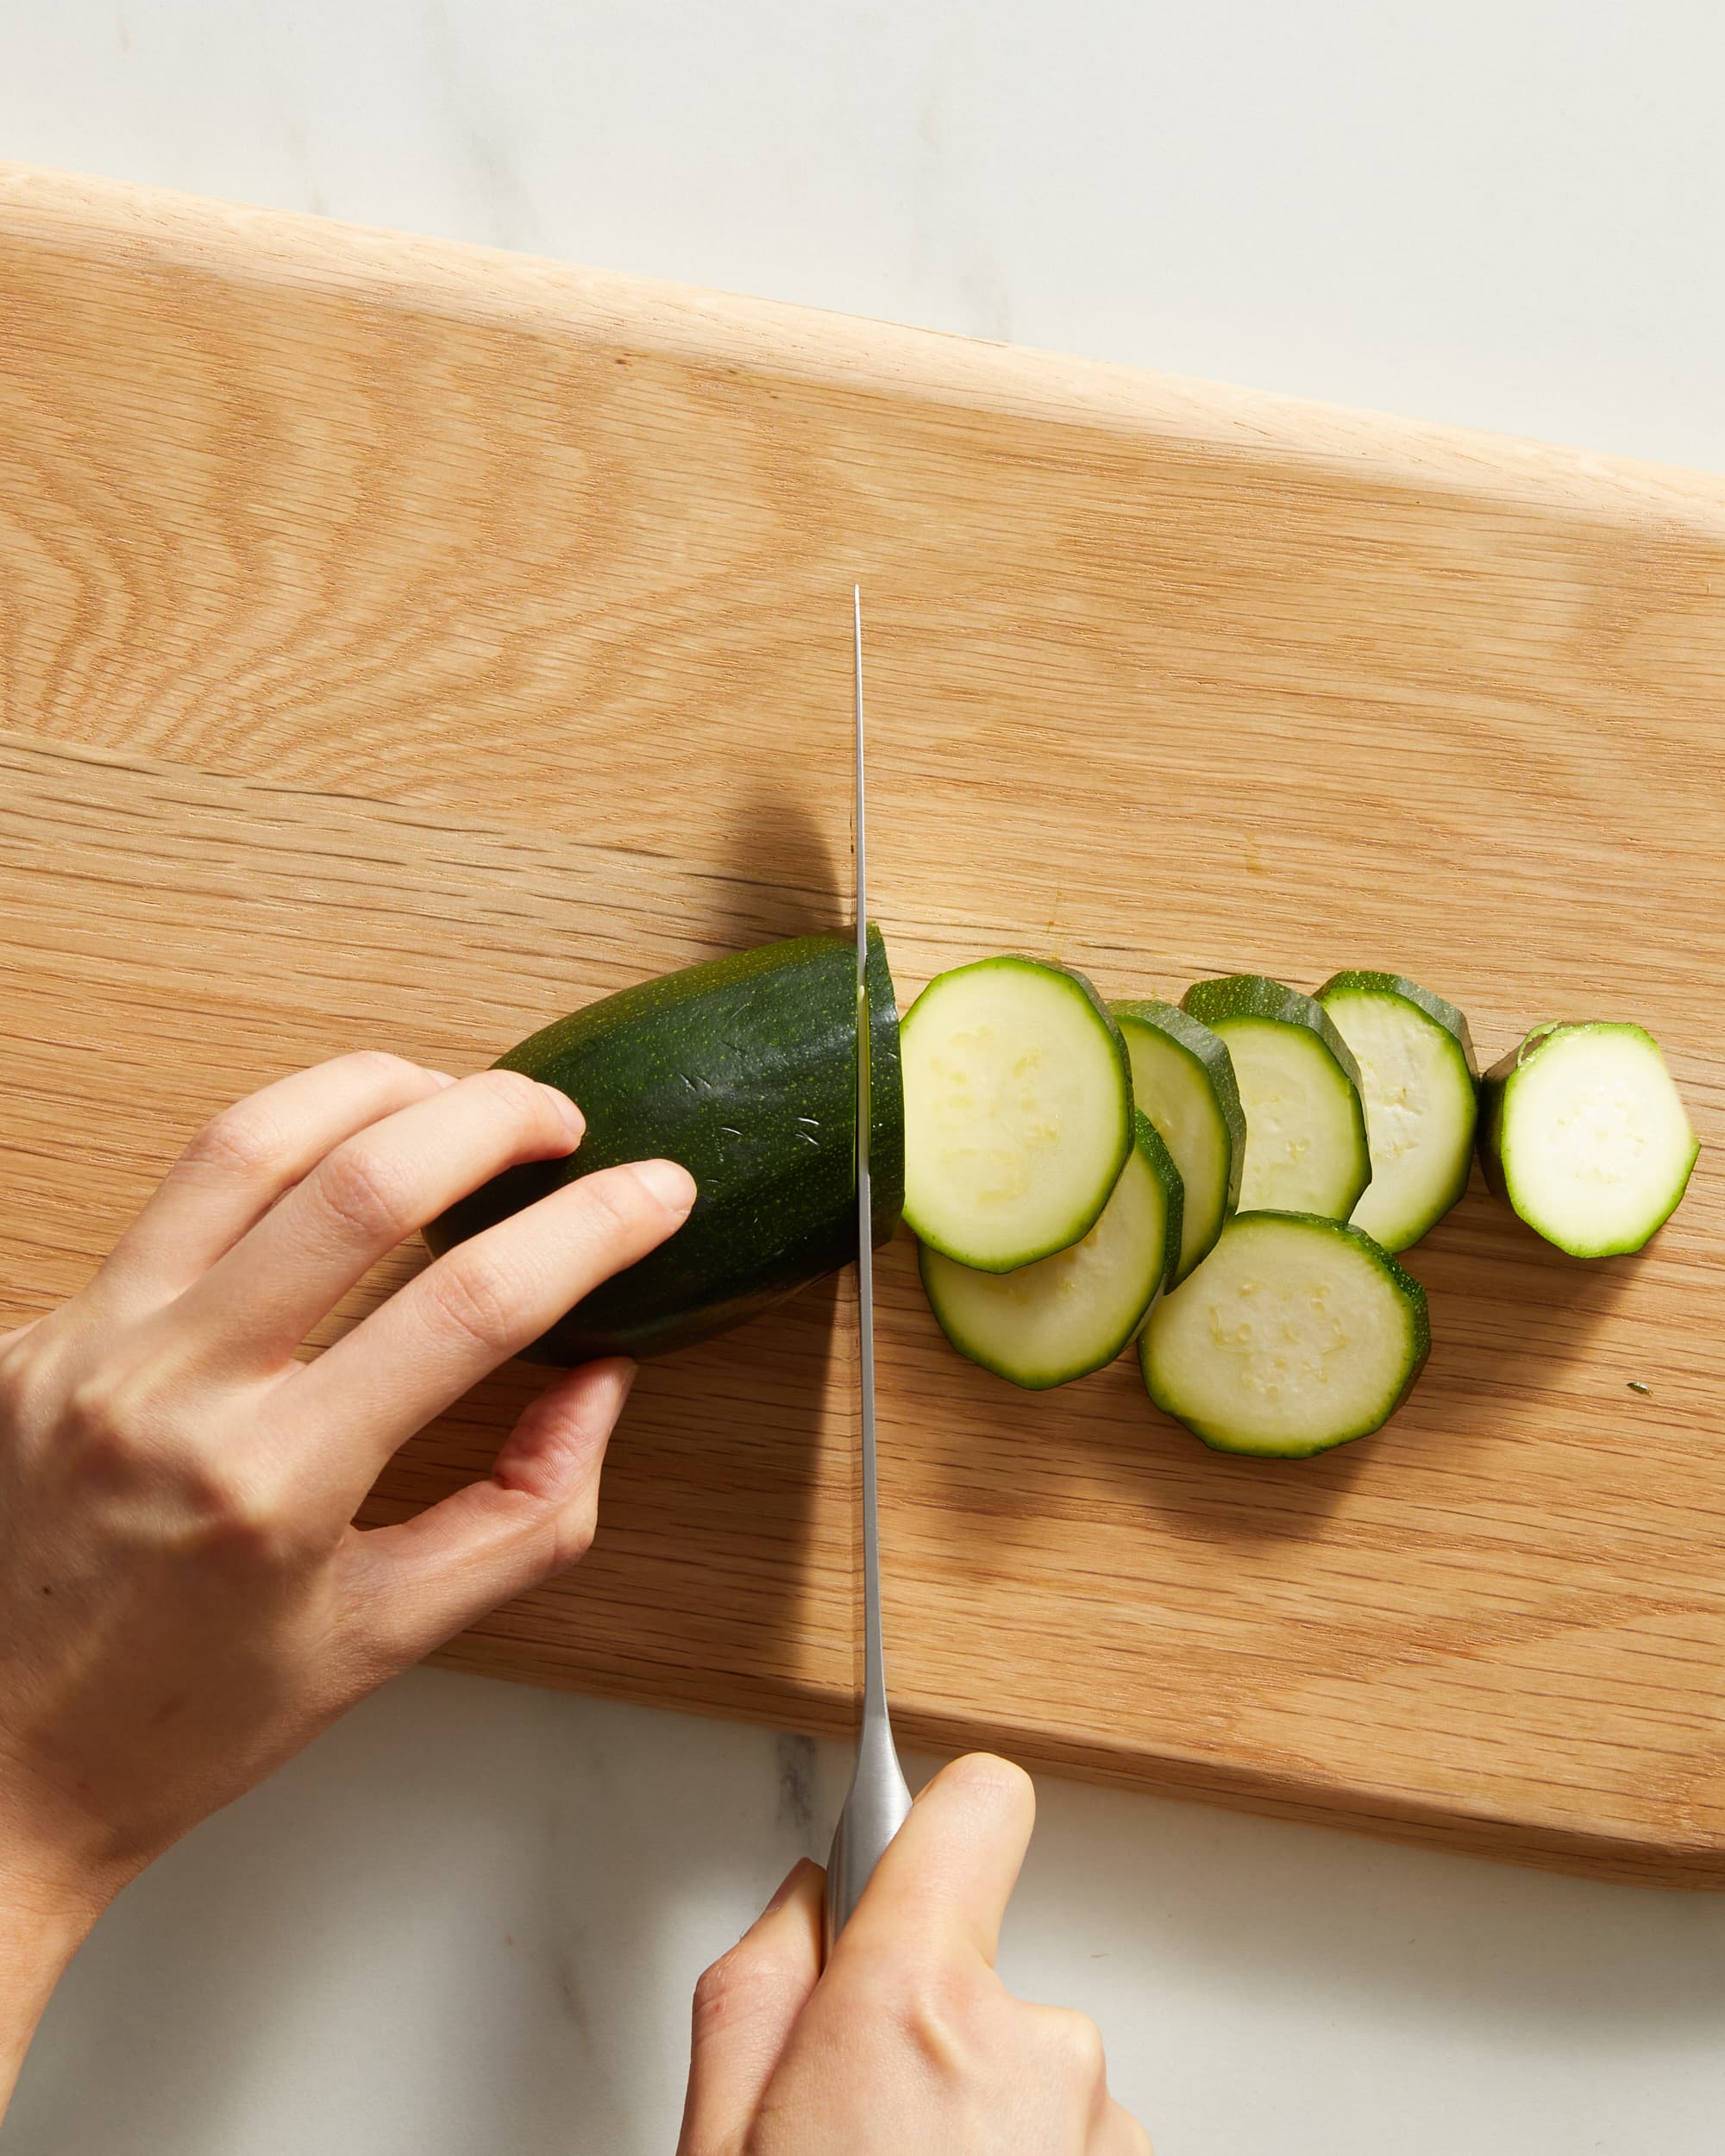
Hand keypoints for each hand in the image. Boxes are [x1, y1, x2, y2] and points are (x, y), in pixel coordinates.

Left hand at [0, 1051, 692, 2093]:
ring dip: (374, 1091)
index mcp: (273, 1491)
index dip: (591, 1228)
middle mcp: (167, 1397)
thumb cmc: (187, 1721)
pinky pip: (172, 1198)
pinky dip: (275, 1157)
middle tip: (560, 1122)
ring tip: (452, 1099)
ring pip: (246, 1143)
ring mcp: (84, 1349)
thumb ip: (529, 1513)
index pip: (471, 1305)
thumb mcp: (390, 1641)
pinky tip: (331, 1173)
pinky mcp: (36, 1329)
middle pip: (361, 1183)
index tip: (657, 1193)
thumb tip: (599, 1377)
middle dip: (492, 1118)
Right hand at [678, 1754, 1150, 2154]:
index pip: (978, 1804)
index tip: (913, 1849)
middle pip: (976, 1967)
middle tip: (857, 2123)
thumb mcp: (720, 2136)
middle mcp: (1032, 2048)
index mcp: (916, 2006)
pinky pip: (1067, 2133)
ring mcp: (1097, 2122)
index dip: (936, 1821)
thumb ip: (757, 1987)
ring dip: (974, 2114)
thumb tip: (809, 1904)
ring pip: (1021, 2064)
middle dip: (921, 2026)